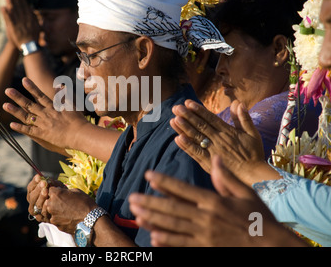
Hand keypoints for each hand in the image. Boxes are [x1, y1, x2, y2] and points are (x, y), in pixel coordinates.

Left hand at [1, 0, 39, 47]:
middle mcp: (25, 19)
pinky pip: (9, 19)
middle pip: (19, 6)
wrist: (30, 46)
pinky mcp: (14, 28)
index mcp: (31, 17)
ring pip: (14, 11)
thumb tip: (31, 8)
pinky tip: (2, 7)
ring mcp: (19, 23)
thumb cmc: (34, 36)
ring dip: (10, 3)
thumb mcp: (36, 25)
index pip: (25, 5)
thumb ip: (33, 16)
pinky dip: (5, 13)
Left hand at [2, 77, 89, 154]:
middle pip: (29, 104)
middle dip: (17, 97)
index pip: (39, 95)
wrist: (80, 134)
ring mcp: (43, 124)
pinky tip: (11, 125)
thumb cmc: (78, 121)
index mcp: (53, 107)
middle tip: (7, 90)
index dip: (31, 87)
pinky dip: (20, 128)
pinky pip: (29, 131)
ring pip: (26, 116)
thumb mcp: (72, 105)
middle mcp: (46, 114)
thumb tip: (60, 84)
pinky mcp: (43, 134)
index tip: (24, 80)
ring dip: (15, 111)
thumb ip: (64, 95)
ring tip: (5, 105)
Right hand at [26, 174, 65, 220]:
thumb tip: (45, 178)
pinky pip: (41, 213)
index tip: (39, 177)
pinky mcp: (41, 218)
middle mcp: (33, 202)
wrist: (67, 207)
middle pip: (32, 196)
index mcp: (34, 193)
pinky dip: (45, 207)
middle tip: (44, 183)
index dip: (34, 182)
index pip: (30, 188)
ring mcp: (36, 211)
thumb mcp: (56, 186)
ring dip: (41, 197)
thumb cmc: (60, 194)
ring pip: (36, 204)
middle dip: (38, 189)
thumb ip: (51, 182)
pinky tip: (48, 201)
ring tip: (46, 190)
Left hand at [44, 187, 97, 233]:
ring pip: (51, 211)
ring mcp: (53, 216)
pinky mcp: (56, 225)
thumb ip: (64, 190)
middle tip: (64, 202)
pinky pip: (56, 219)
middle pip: (48, 201)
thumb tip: (59, 190)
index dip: (55, 190)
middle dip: (54, 200)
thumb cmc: (85, 202)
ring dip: (56, 210)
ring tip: (67, 210)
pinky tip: (68, 217)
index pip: (49, 189)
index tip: (60, 192)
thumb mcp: (75, 191)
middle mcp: (51, 205)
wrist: (91, 219)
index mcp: (55, 194)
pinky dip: (60, 218)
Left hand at [129, 155, 306, 246]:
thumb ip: (227, 178)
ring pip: (172, 226)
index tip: (148, 175)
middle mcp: (206, 217)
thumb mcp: (246, 194)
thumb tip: (215, 158)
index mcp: (214, 201)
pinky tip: (152, 237)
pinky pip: (182, 245)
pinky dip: (166, 241)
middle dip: (149, 202)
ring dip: (152, 219)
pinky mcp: (206, 249)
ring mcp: (205, 235)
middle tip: (132, 197)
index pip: (183, 189)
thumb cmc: (261, 219)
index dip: (163, 181)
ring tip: (135, 214)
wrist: (273, 247)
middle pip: (172, 208)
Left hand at [170, 99, 266, 184]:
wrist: (253, 175)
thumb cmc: (254, 154)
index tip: (188, 103)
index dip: (198, 110)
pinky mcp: (209, 163)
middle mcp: (218, 140)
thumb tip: (238, 103)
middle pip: (200, 126)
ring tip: (174, 120)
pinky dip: (187, 146)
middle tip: (176, 108)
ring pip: (196, 137)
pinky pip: (196, 153)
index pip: (210, 118)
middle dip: (187, 116)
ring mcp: (212, 152)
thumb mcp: (252, 134)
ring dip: (184, 128)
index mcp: (228, 132)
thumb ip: (243, 118)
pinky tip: (177, 139)